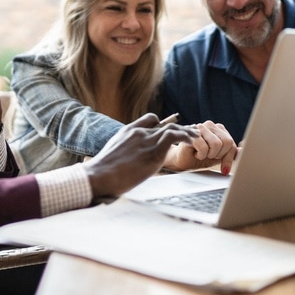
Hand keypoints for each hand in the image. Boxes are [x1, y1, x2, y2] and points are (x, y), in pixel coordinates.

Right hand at [83, 113, 197, 197]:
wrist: (99, 175)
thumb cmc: (102, 173)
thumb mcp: (112, 157)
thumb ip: (123, 155)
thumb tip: (126, 166)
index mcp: (127, 131)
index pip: (149, 119)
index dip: (162, 123)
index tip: (171, 128)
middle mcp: (138, 133)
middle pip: (164, 124)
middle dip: (179, 128)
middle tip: (190, 132)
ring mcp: (146, 141)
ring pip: (172, 128)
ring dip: (186, 132)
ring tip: (195, 137)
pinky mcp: (153, 151)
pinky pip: (173, 136)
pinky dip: (185, 136)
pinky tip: (192, 141)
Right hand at [163, 120, 237, 173]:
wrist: (183, 160)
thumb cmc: (201, 157)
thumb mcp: (220, 157)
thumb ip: (231, 153)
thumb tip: (242, 151)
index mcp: (219, 129)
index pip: (231, 143)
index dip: (228, 158)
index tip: (224, 167)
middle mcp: (210, 125)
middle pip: (226, 143)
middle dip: (218, 155)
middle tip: (208, 156)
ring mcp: (200, 127)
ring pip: (216, 144)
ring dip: (209, 155)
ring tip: (202, 154)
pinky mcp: (191, 133)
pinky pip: (204, 147)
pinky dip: (201, 155)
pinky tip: (195, 153)